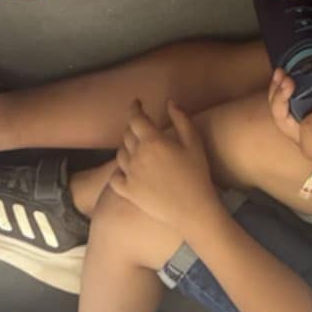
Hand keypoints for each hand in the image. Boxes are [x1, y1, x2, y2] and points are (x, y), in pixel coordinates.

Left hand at [109, 100, 222, 234]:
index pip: (136, 118)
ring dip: (127, 147)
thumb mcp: (194, 141)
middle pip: (127, 134)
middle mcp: (136, 155)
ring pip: (120, 154)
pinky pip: (115, 177)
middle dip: (134, 127)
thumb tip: (169, 102)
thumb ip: (181, 118)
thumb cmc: (196, 173)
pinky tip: (126, 170)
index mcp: (153, 141)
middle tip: (143, 127)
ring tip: (137, 148)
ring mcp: (130, 175)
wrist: (192, 209)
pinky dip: (118, 170)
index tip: (137, 102)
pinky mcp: (127, 192)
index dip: (135, 108)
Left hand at [267, 68, 311, 166]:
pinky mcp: (297, 116)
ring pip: (278, 110)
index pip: (310, 129)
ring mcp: (295, 126)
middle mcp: (300, 138)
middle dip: (281, 99)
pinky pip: (283, 103)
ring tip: (281, 72)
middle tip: (288, 81)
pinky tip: (283, 73)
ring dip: (277, 90)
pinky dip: (280, 87)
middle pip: (282, 120)